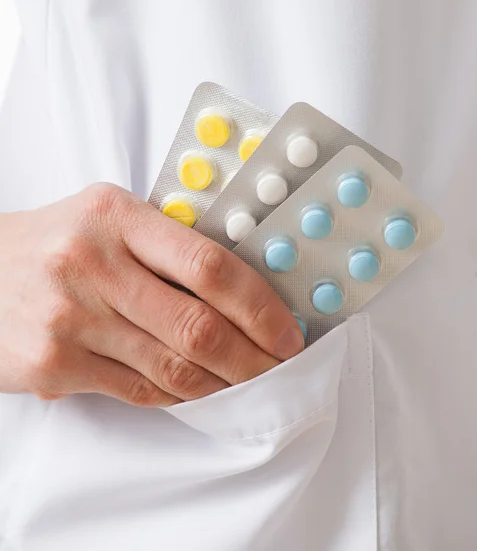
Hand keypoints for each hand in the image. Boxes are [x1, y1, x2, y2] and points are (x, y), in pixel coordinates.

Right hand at [0, 184, 303, 405]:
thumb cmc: (57, 242)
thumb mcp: (110, 218)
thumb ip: (169, 244)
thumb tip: (245, 291)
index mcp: (116, 216)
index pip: (209, 265)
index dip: (259, 305)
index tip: (287, 331)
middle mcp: (91, 265)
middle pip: (197, 326)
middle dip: (253, 357)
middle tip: (282, 368)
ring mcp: (69, 319)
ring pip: (172, 367)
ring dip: (224, 382)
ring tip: (253, 383)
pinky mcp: (53, 365)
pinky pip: (139, 389)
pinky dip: (181, 395)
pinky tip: (203, 390)